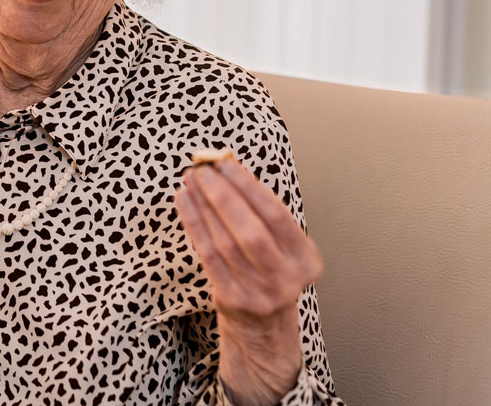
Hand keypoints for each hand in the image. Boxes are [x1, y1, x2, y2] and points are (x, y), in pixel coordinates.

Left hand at [175, 158, 322, 405]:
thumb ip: (261, 214)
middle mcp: (286, 278)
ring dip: (204, 206)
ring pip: (225, 241)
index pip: (276, 214)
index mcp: (306, 259)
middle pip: (250, 229)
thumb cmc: (269, 273)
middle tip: (203, 170)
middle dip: (223, 195)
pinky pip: (207, 255)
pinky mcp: (232, 299)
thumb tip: (226, 169)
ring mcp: (258, 292)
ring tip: (191, 182)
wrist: (264, 327)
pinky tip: (184, 203)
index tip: (226, 163)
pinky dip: (193, 224)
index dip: (248, 186)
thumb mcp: (282, 248)